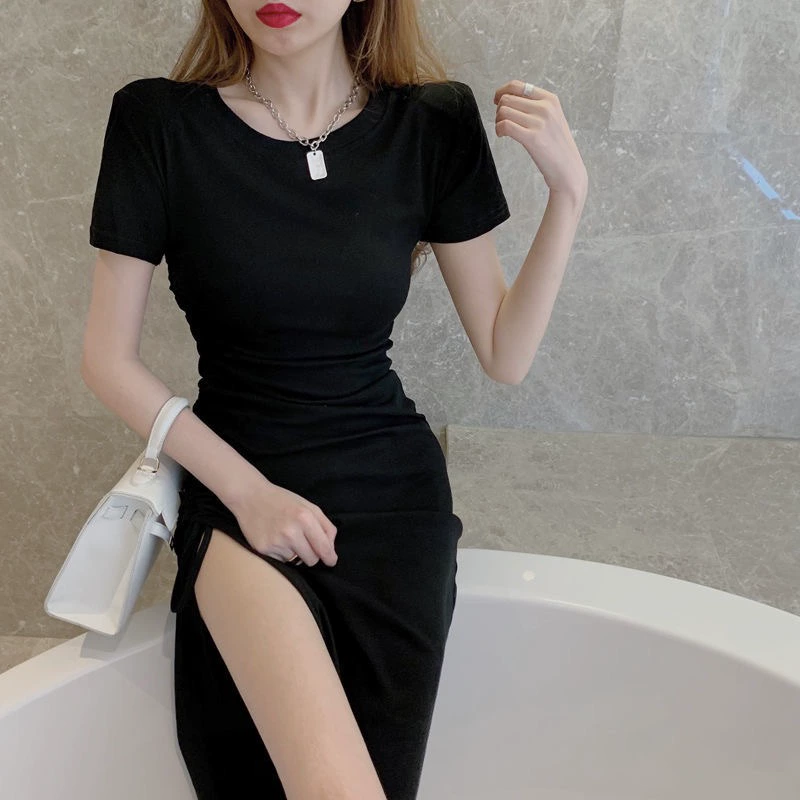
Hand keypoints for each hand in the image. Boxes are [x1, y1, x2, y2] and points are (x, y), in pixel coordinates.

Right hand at [231, 479, 337, 566]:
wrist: (250, 496)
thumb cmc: (282, 501)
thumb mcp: (308, 506)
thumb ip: (326, 526)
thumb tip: (331, 549)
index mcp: (305, 518)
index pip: (324, 548)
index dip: (330, 558)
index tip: (331, 561)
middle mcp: (291, 532)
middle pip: (311, 560)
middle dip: (311, 554)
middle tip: (303, 542)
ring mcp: (276, 542)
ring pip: (296, 561)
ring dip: (294, 553)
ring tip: (285, 536)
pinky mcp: (263, 550)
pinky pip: (280, 561)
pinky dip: (281, 553)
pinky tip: (275, 538)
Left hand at [493, 79, 587, 196]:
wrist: (567, 168)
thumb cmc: (556, 146)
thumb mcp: (552, 118)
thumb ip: (535, 106)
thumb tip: (507, 98)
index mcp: (550, 99)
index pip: (517, 86)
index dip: (502, 92)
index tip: (497, 101)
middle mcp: (545, 107)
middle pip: (507, 99)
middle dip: (499, 110)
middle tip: (502, 122)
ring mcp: (539, 122)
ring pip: (503, 111)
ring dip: (498, 121)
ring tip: (503, 130)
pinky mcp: (532, 138)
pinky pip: (505, 125)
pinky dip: (498, 130)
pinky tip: (502, 136)